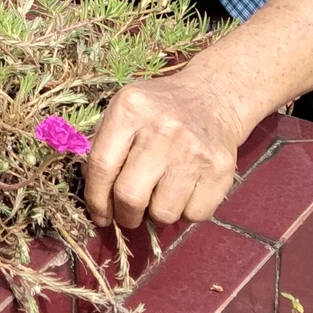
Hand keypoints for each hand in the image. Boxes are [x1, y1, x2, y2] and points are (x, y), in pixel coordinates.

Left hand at [83, 77, 241, 231]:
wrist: (212, 97)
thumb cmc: (158, 109)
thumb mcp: (124, 108)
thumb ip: (102, 142)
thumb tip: (91, 188)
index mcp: (131, 110)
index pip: (101, 166)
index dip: (95, 198)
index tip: (99, 214)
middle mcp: (163, 129)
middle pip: (131, 196)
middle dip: (125, 215)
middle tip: (128, 214)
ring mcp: (194, 150)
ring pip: (163, 213)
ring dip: (157, 213)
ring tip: (160, 194)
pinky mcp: (221, 169)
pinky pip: (194, 215)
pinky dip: (186, 212)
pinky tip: (184, 191)